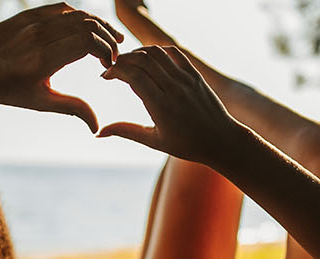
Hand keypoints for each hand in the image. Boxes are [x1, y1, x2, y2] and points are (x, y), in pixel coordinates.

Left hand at [0, 3, 123, 131]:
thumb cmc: (7, 90)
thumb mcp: (40, 102)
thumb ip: (72, 108)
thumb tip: (96, 127)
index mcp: (43, 59)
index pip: (88, 41)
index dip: (106, 50)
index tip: (109, 65)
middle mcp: (39, 36)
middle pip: (87, 24)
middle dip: (107, 38)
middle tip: (114, 54)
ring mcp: (32, 22)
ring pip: (77, 14)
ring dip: (97, 25)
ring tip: (109, 39)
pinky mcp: (27, 14)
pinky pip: (62, 9)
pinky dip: (79, 17)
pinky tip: (87, 29)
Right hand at [98, 46, 247, 163]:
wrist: (221, 140)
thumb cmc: (187, 145)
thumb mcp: (153, 141)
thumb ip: (126, 131)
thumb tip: (98, 133)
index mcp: (162, 107)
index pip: (133, 77)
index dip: (115, 71)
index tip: (105, 76)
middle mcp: (174, 89)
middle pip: (142, 60)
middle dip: (123, 59)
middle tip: (113, 67)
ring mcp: (187, 80)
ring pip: (157, 53)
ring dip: (138, 52)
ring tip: (129, 62)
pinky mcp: (195, 75)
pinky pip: (173, 53)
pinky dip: (157, 51)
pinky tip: (148, 59)